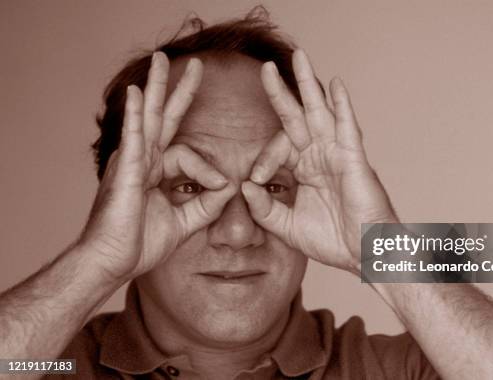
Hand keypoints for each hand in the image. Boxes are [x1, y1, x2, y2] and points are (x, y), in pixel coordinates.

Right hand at [78, 52, 234, 281]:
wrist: (113, 261)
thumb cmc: (139, 243)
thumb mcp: (184, 222)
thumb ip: (206, 205)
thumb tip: (229, 187)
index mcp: (154, 171)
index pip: (187, 152)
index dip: (209, 168)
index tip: (223, 186)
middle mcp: (143, 160)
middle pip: (163, 117)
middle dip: (177, 91)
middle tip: (193, 64)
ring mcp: (132, 162)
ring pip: (148, 117)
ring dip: (156, 87)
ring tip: (163, 59)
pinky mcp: (127, 172)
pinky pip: (133, 138)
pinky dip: (136, 115)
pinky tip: (138, 93)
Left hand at [241, 50, 396, 273]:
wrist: (364, 255)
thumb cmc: (333, 241)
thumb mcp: (287, 227)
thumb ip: (264, 209)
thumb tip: (244, 186)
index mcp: (305, 169)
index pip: (278, 147)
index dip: (263, 159)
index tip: (256, 181)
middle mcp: (319, 156)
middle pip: (298, 116)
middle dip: (282, 91)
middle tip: (265, 67)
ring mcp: (337, 154)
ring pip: (321, 112)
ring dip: (309, 85)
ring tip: (300, 57)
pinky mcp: (353, 160)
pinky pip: (346, 128)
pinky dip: (342, 106)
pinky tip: (334, 85)